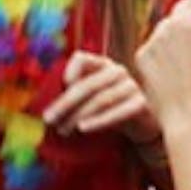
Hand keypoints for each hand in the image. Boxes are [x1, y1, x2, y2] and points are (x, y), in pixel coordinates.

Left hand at [42, 50, 158, 143]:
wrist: (142, 126)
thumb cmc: (109, 109)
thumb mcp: (91, 99)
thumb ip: (73, 97)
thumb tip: (48, 110)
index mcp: (102, 64)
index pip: (81, 59)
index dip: (68, 72)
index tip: (60, 89)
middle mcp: (117, 71)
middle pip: (87, 85)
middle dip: (65, 103)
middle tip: (49, 119)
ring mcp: (132, 86)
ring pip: (100, 99)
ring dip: (78, 116)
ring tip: (63, 130)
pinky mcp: (141, 104)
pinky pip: (118, 112)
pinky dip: (99, 121)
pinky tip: (83, 129)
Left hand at [136, 0, 190, 133]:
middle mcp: (179, 20)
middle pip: (183, 7)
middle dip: (190, 19)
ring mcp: (159, 36)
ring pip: (167, 27)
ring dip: (175, 38)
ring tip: (187, 65)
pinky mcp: (143, 53)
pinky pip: (154, 47)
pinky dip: (162, 56)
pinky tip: (174, 76)